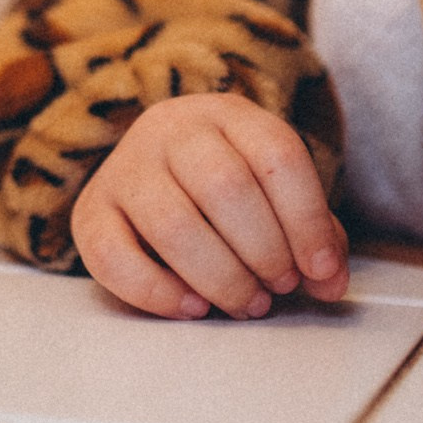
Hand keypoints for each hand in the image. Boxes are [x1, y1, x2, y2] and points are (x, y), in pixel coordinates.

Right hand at [70, 94, 348, 319]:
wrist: (150, 171)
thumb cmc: (222, 190)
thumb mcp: (273, 192)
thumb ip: (314, 235)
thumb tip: (330, 283)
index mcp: (227, 115)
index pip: (276, 156)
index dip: (307, 220)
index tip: (320, 271)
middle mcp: (171, 130)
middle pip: (225, 187)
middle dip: (264, 252)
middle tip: (279, 288)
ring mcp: (125, 169)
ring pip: (173, 225)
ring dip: (222, 279)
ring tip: (247, 302)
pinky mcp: (92, 213)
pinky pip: (115, 258)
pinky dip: (159, 293)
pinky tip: (194, 306)